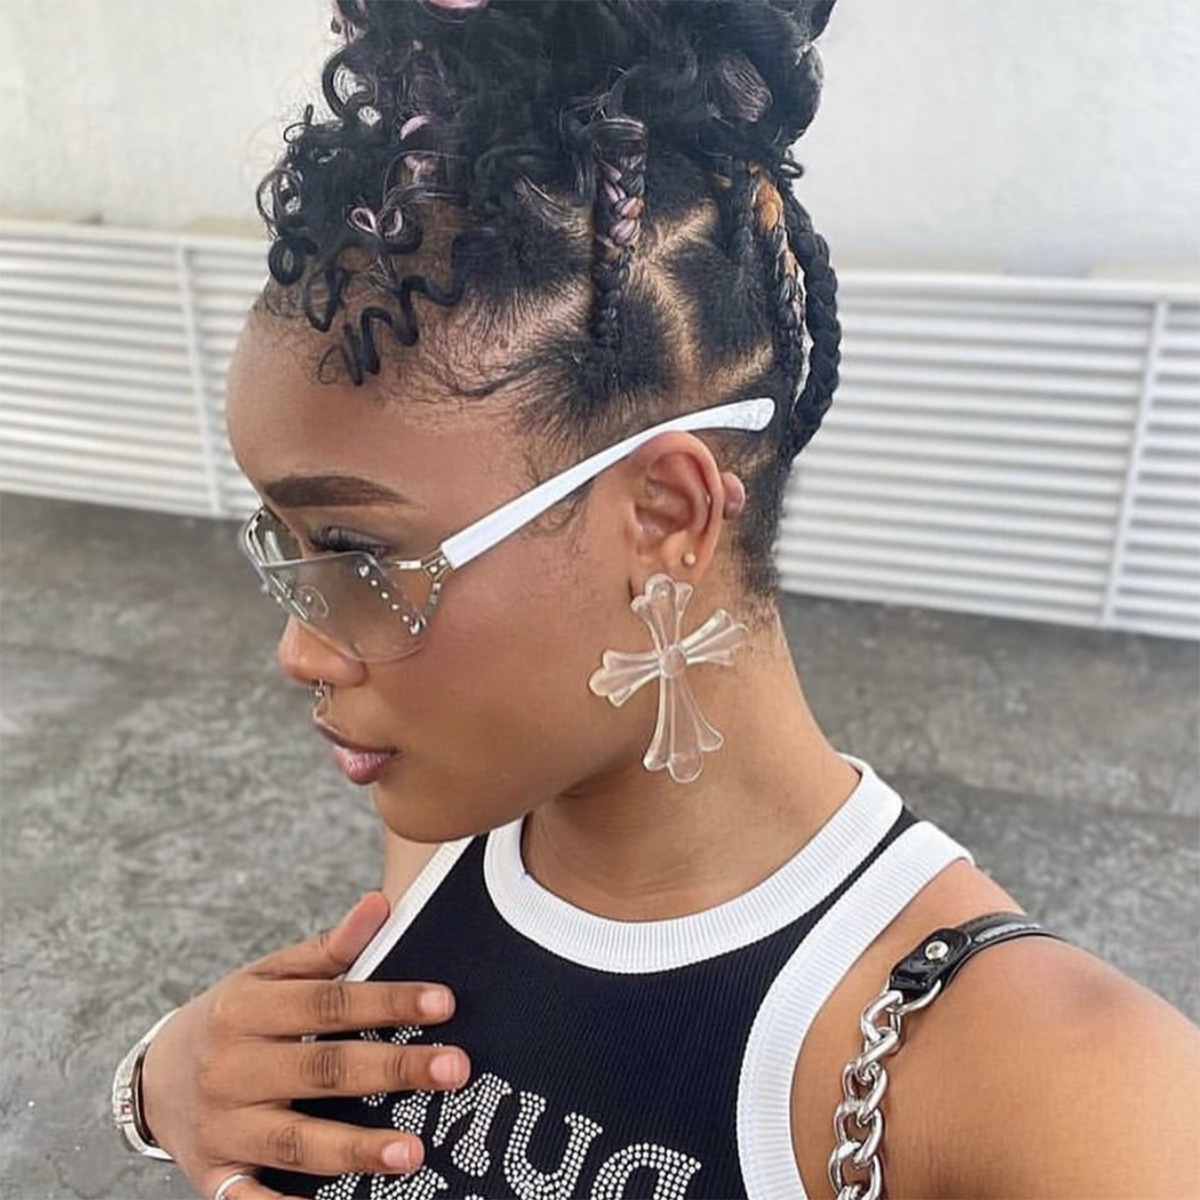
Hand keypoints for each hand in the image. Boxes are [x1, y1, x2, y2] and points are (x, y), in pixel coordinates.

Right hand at [140, 892, 468, 1199]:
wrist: (152, 1078)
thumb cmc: (232, 1018)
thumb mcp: (267, 975)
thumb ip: (328, 949)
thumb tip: (380, 904)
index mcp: (248, 1010)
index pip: (329, 1002)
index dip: (388, 1002)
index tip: (444, 1002)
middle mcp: (232, 1068)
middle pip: (322, 1070)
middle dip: (392, 1069)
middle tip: (454, 1069)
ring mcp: (223, 1127)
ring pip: (296, 1141)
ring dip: (356, 1149)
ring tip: (414, 1151)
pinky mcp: (216, 1176)